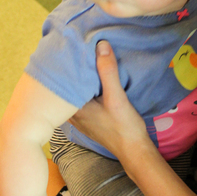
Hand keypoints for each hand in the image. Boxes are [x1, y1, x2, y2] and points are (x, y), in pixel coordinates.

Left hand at [69, 40, 148, 163]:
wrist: (134, 150)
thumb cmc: (124, 126)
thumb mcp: (117, 97)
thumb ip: (108, 72)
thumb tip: (100, 45)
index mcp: (73, 108)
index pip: (63, 82)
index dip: (64, 65)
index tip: (66, 48)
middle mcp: (71, 113)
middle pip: (66, 87)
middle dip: (70, 70)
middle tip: (71, 49)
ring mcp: (79, 118)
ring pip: (73, 94)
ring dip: (77, 80)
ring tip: (79, 60)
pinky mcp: (88, 119)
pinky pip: (80, 99)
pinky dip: (84, 88)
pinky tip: (89, 79)